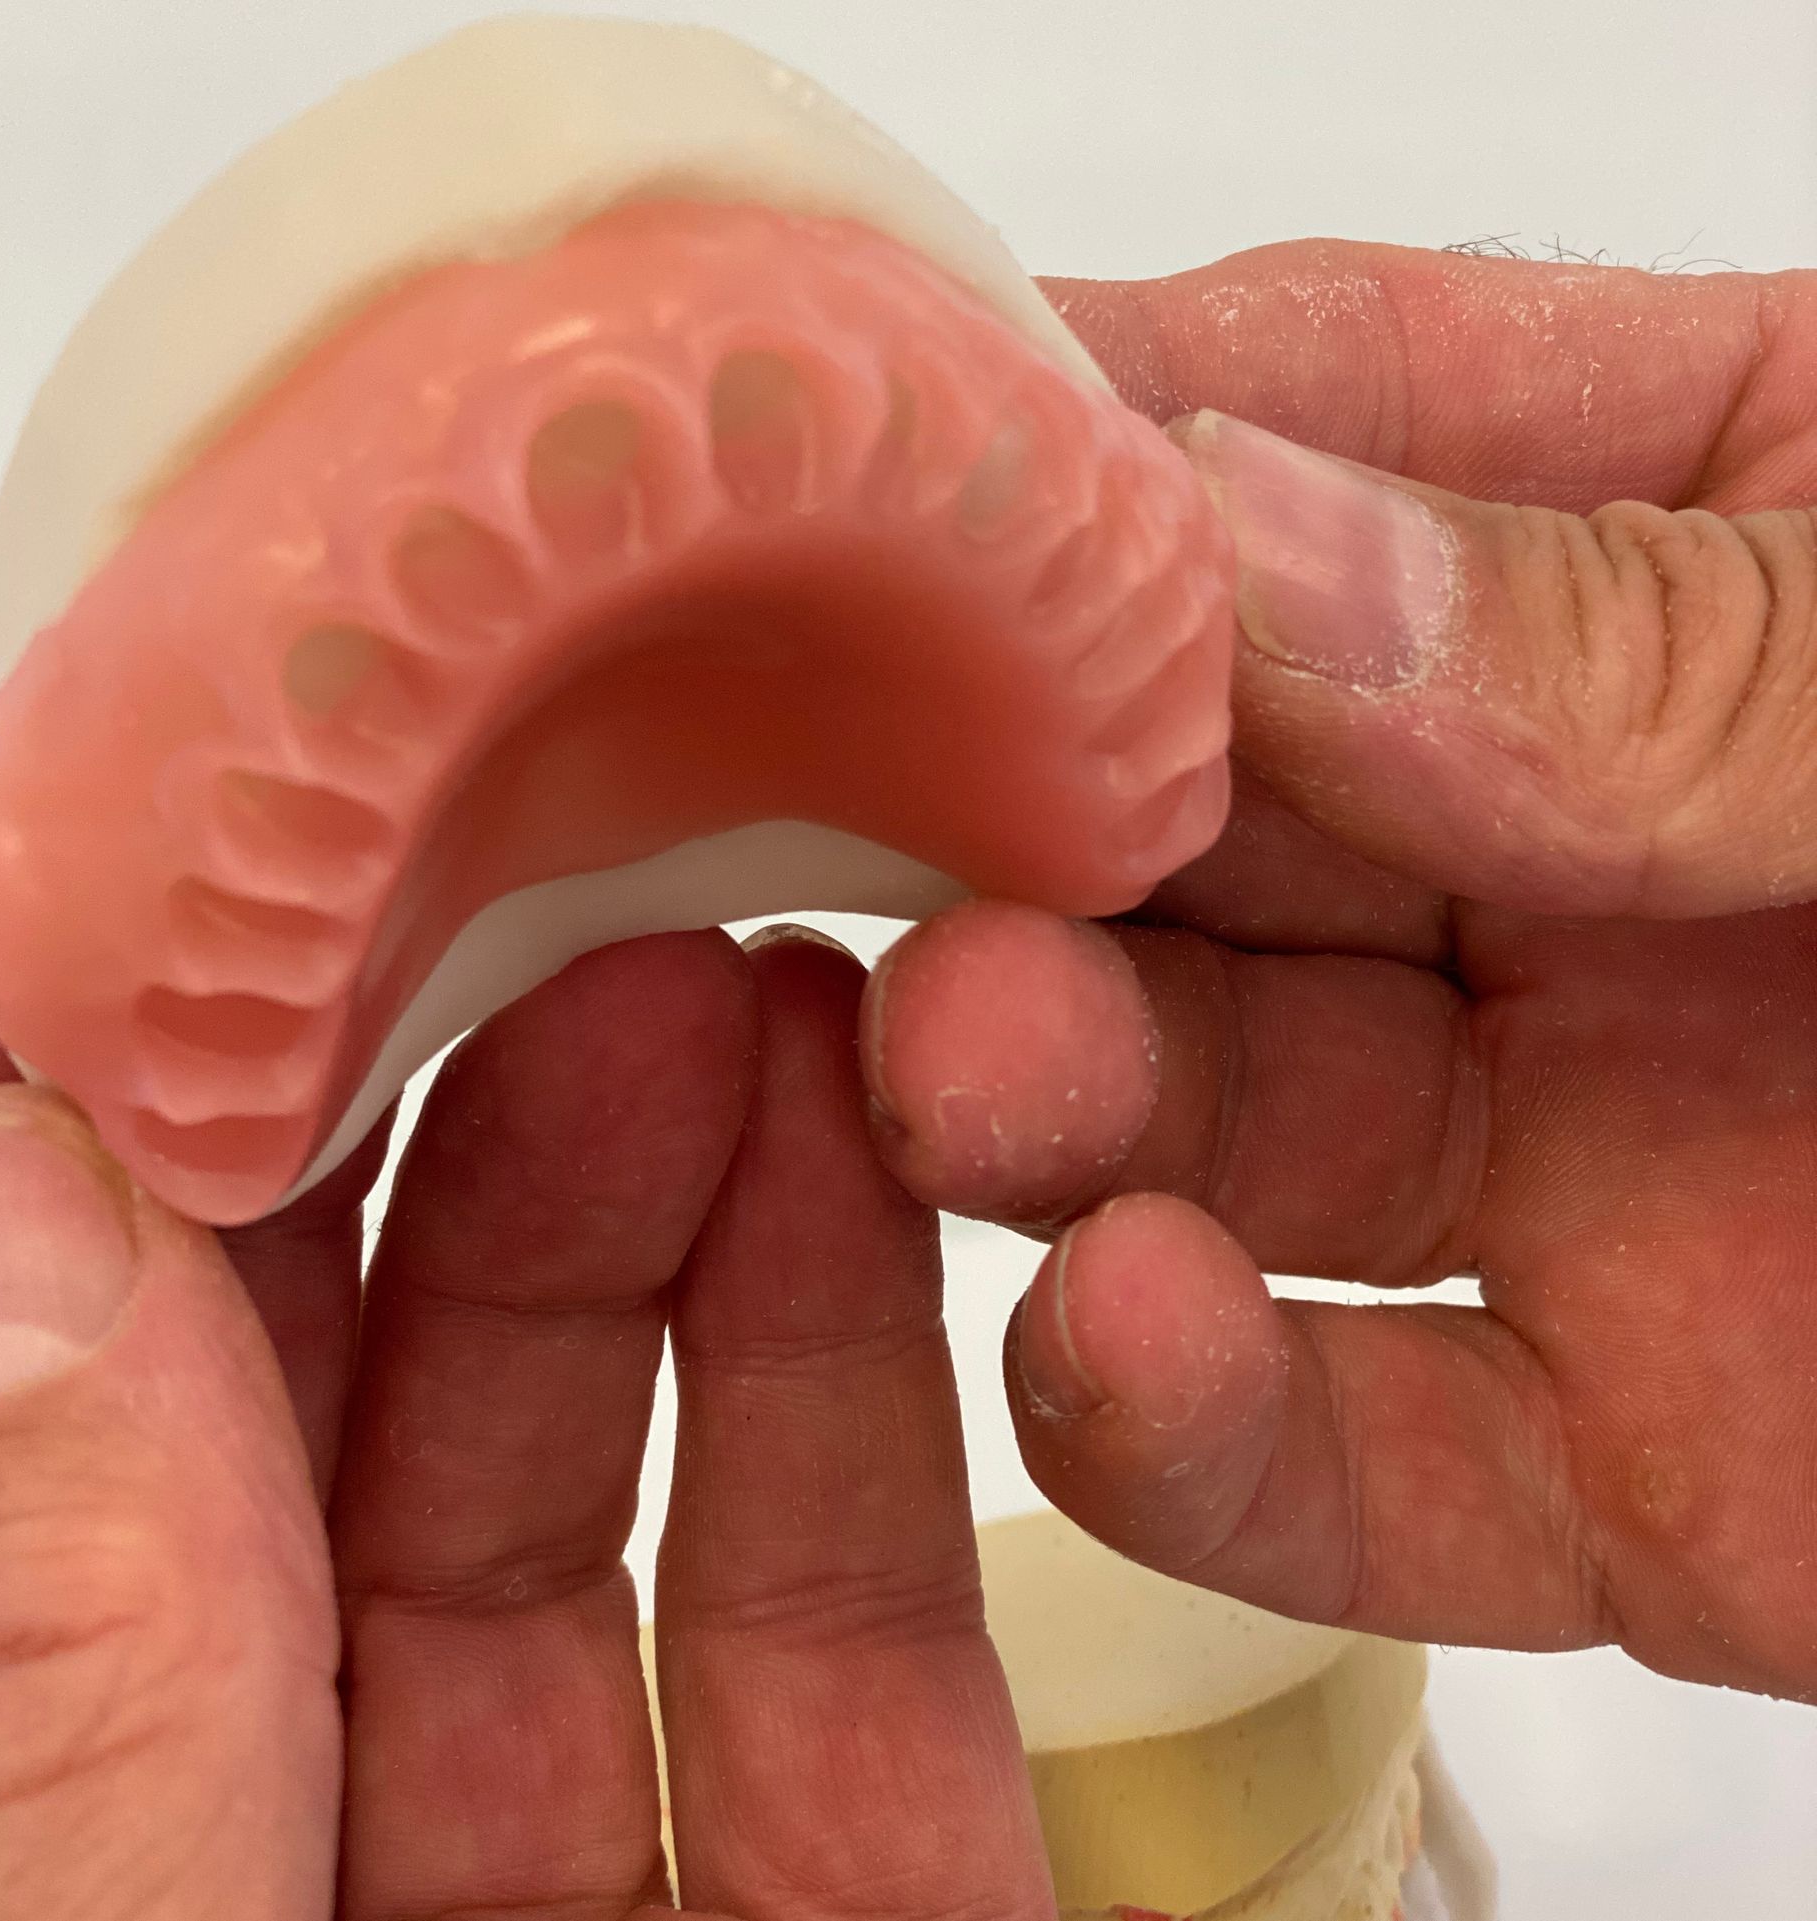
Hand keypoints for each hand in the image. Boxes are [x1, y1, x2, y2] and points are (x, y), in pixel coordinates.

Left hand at [0, 798, 1054, 1918]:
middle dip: (358, 1130)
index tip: (34, 899)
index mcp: (51, 1891)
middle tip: (444, 883)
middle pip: (274, 1456)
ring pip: (571, 1508)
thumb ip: (48, 1720)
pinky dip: (844, 1380)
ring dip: (627, 1200)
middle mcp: (285, 1886)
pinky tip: (844, 1151)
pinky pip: (851, 1645)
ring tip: (683, 960)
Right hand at [859, 244, 1816, 1699]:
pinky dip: (1196, 1419)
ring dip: (1045, 1112)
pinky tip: (1117, 1349)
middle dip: (996, 832)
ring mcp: (1561, 1159)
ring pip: (1197, 1128)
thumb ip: (1664, 625)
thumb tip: (1230, 542)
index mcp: (1681, 549)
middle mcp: (1563, 849)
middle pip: (1180, 817)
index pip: (1285, 447)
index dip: (1044, 467)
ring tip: (967, 1077)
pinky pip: (1338, 1450)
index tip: (835, 506)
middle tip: (858, 862)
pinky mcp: (1605, 1455)